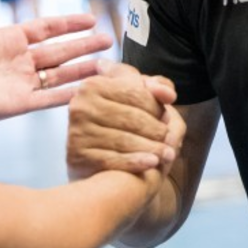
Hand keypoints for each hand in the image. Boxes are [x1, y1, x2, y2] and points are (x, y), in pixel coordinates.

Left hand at [0, 0, 113, 122]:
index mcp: (8, 39)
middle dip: (84, 46)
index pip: (46, 29)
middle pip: (59, 52)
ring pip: (60, 75)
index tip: (90, 19)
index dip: (69, 24)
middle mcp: (18, 62)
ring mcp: (20, 83)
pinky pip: (49, 99)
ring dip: (83, 69)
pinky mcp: (19, 104)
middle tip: (108, 41)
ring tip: (107, 65)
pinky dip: (69, 94)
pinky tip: (89, 89)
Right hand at [67, 60, 181, 179]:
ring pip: (125, 140)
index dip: (157, 107)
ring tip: (168, 154)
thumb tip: (169, 95)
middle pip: (132, 118)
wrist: (93, 153)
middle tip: (170, 141)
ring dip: (152, 149)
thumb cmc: (118, 117)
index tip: (167, 118)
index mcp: (93, 84)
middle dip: (157, 130)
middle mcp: (81, 106)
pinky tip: (151, 163)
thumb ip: (156, 87)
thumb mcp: (134, 93)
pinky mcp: (77, 156)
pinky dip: (135, 162)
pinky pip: (112, 160)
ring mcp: (77, 132)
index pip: (136, 93)